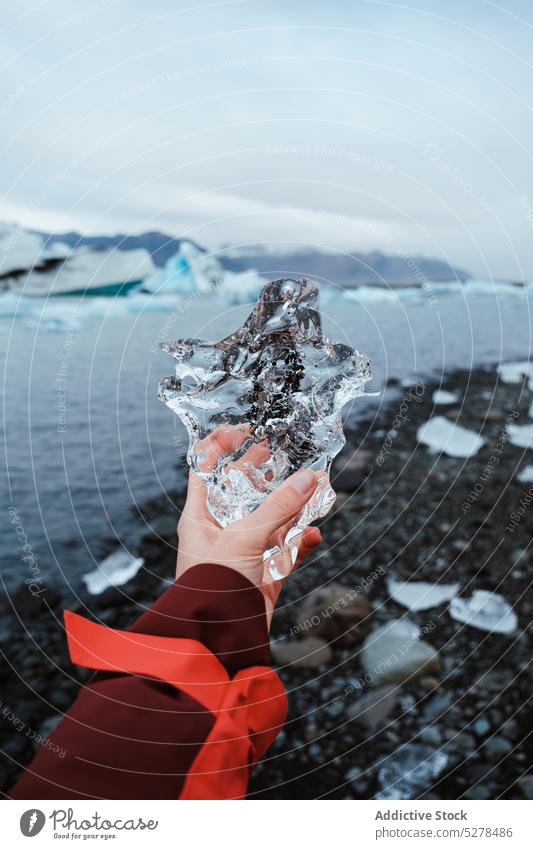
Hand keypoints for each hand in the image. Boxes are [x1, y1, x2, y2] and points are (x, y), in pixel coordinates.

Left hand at [175, 428, 321, 625]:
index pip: (206, 469)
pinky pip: (287, 550)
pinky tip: (314, 534)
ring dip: (292, 505)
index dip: (223, 445)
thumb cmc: (213, 587)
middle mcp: (220, 531)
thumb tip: (309, 477)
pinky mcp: (264, 574)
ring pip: (271, 519)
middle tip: (285, 452)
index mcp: (200, 516)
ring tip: (314, 487)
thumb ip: (279, 507)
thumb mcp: (245, 538)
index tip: (247, 429)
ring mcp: (244, 553)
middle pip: (243, 491)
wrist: (219, 641)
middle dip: (265, 472)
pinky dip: (301, 541)